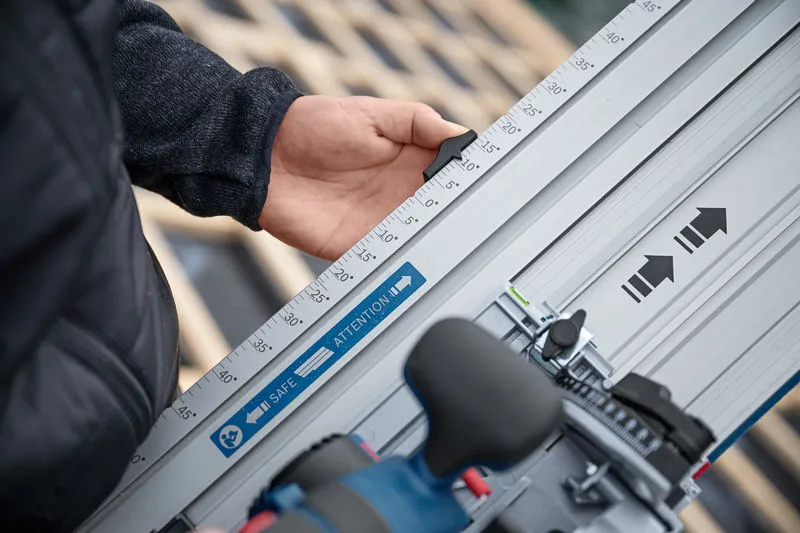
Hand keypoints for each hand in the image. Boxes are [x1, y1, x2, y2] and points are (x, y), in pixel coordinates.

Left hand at [260, 95, 467, 259]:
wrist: (265, 156)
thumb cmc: (314, 126)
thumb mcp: (372, 114)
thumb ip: (418, 123)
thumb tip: (460, 135)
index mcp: (409, 161)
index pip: (451, 176)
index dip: (471, 182)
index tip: (491, 188)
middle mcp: (400, 195)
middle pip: (442, 212)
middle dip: (462, 218)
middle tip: (480, 222)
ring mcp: (381, 222)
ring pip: (422, 239)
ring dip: (439, 242)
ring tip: (461, 244)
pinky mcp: (358, 246)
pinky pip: (390, 259)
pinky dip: (406, 262)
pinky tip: (423, 258)